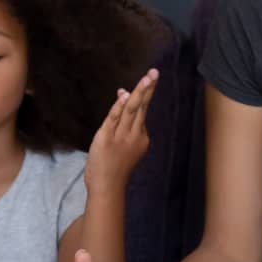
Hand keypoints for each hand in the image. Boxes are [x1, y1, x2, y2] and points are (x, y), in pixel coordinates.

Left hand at [84, 68, 158, 198]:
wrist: (107, 188)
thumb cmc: (113, 167)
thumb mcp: (121, 144)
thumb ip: (122, 120)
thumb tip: (123, 95)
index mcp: (141, 137)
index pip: (141, 112)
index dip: (142, 94)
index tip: (146, 80)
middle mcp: (134, 135)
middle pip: (141, 107)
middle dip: (148, 89)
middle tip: (155, 73)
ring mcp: (121, 136)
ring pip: (132, 110)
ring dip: (139, 92)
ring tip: (148, 78)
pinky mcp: (106, 138)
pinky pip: (115, 118)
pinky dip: (120, 106)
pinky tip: (126, 94)